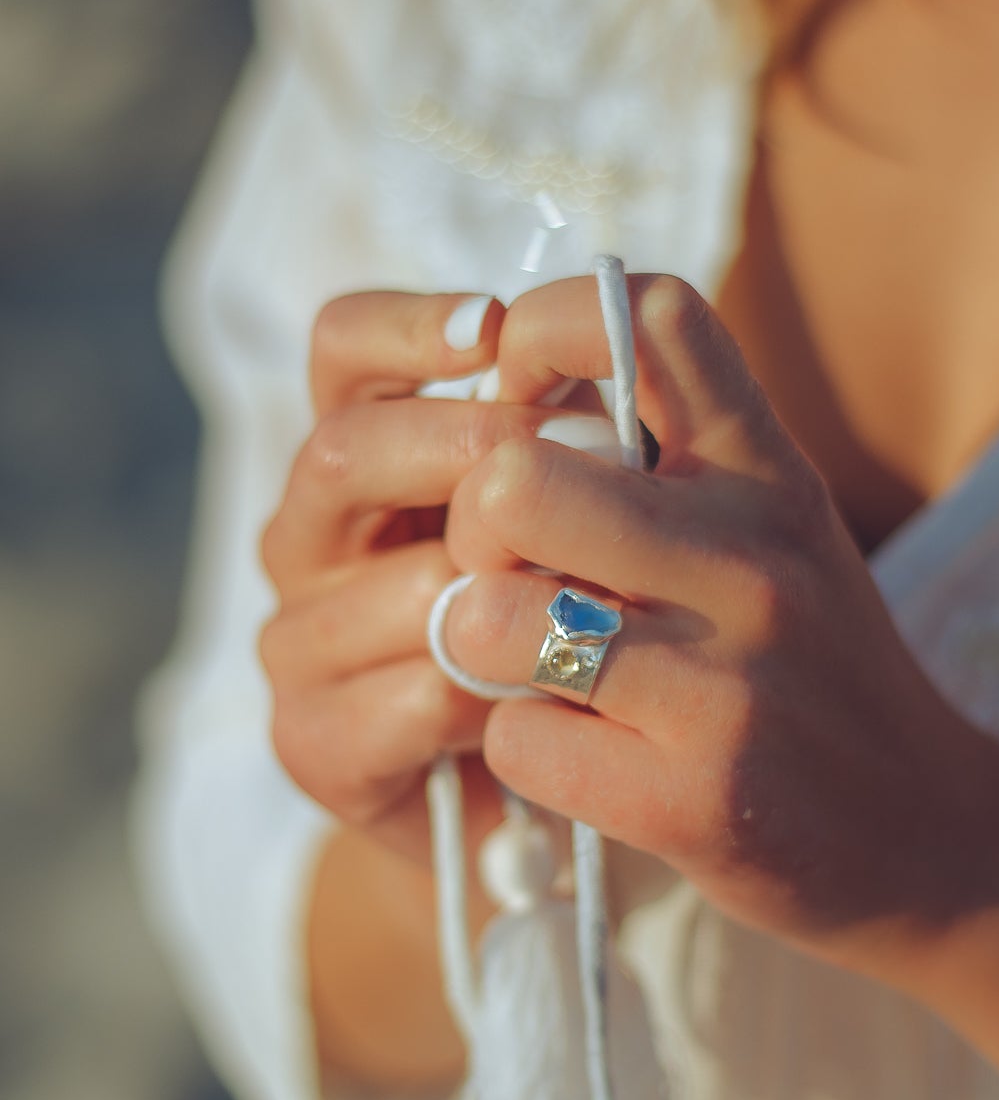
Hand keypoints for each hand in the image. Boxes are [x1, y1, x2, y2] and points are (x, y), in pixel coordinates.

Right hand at [260, 288, 535, 868]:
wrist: (563, 774)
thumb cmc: (572, 606)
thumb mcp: (581, 494)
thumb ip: (572, 423)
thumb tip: (600, 358)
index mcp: (363, 449)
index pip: (342, 349)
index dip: (407, 326)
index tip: (493, 325)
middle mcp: (308, 533)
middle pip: (345, 451)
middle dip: (468, 445)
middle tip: (572, 453)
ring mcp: (297, 640)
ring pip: (398, 585)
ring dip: (508, 591)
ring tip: (592, 593)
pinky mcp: (314, 743)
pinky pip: (413, 696)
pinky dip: (497, 693)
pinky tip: (546, 693)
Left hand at [442, 273, 981, 964]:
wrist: (933, 834)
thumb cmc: (815, 659)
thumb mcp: (778, 524)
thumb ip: (674, 453)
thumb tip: (514, 390)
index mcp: (769, 468)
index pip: (648, 315)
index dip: (546, 326)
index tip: (519, 388)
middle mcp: (754, 556)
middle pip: (515, 480)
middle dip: (471, 529)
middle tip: (502, 568)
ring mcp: (728, 683)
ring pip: (489, 619)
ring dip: (480, 651)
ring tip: (530, 666)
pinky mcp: (697, 800)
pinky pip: (518, 742)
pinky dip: (522, 748)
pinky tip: (579, 752)